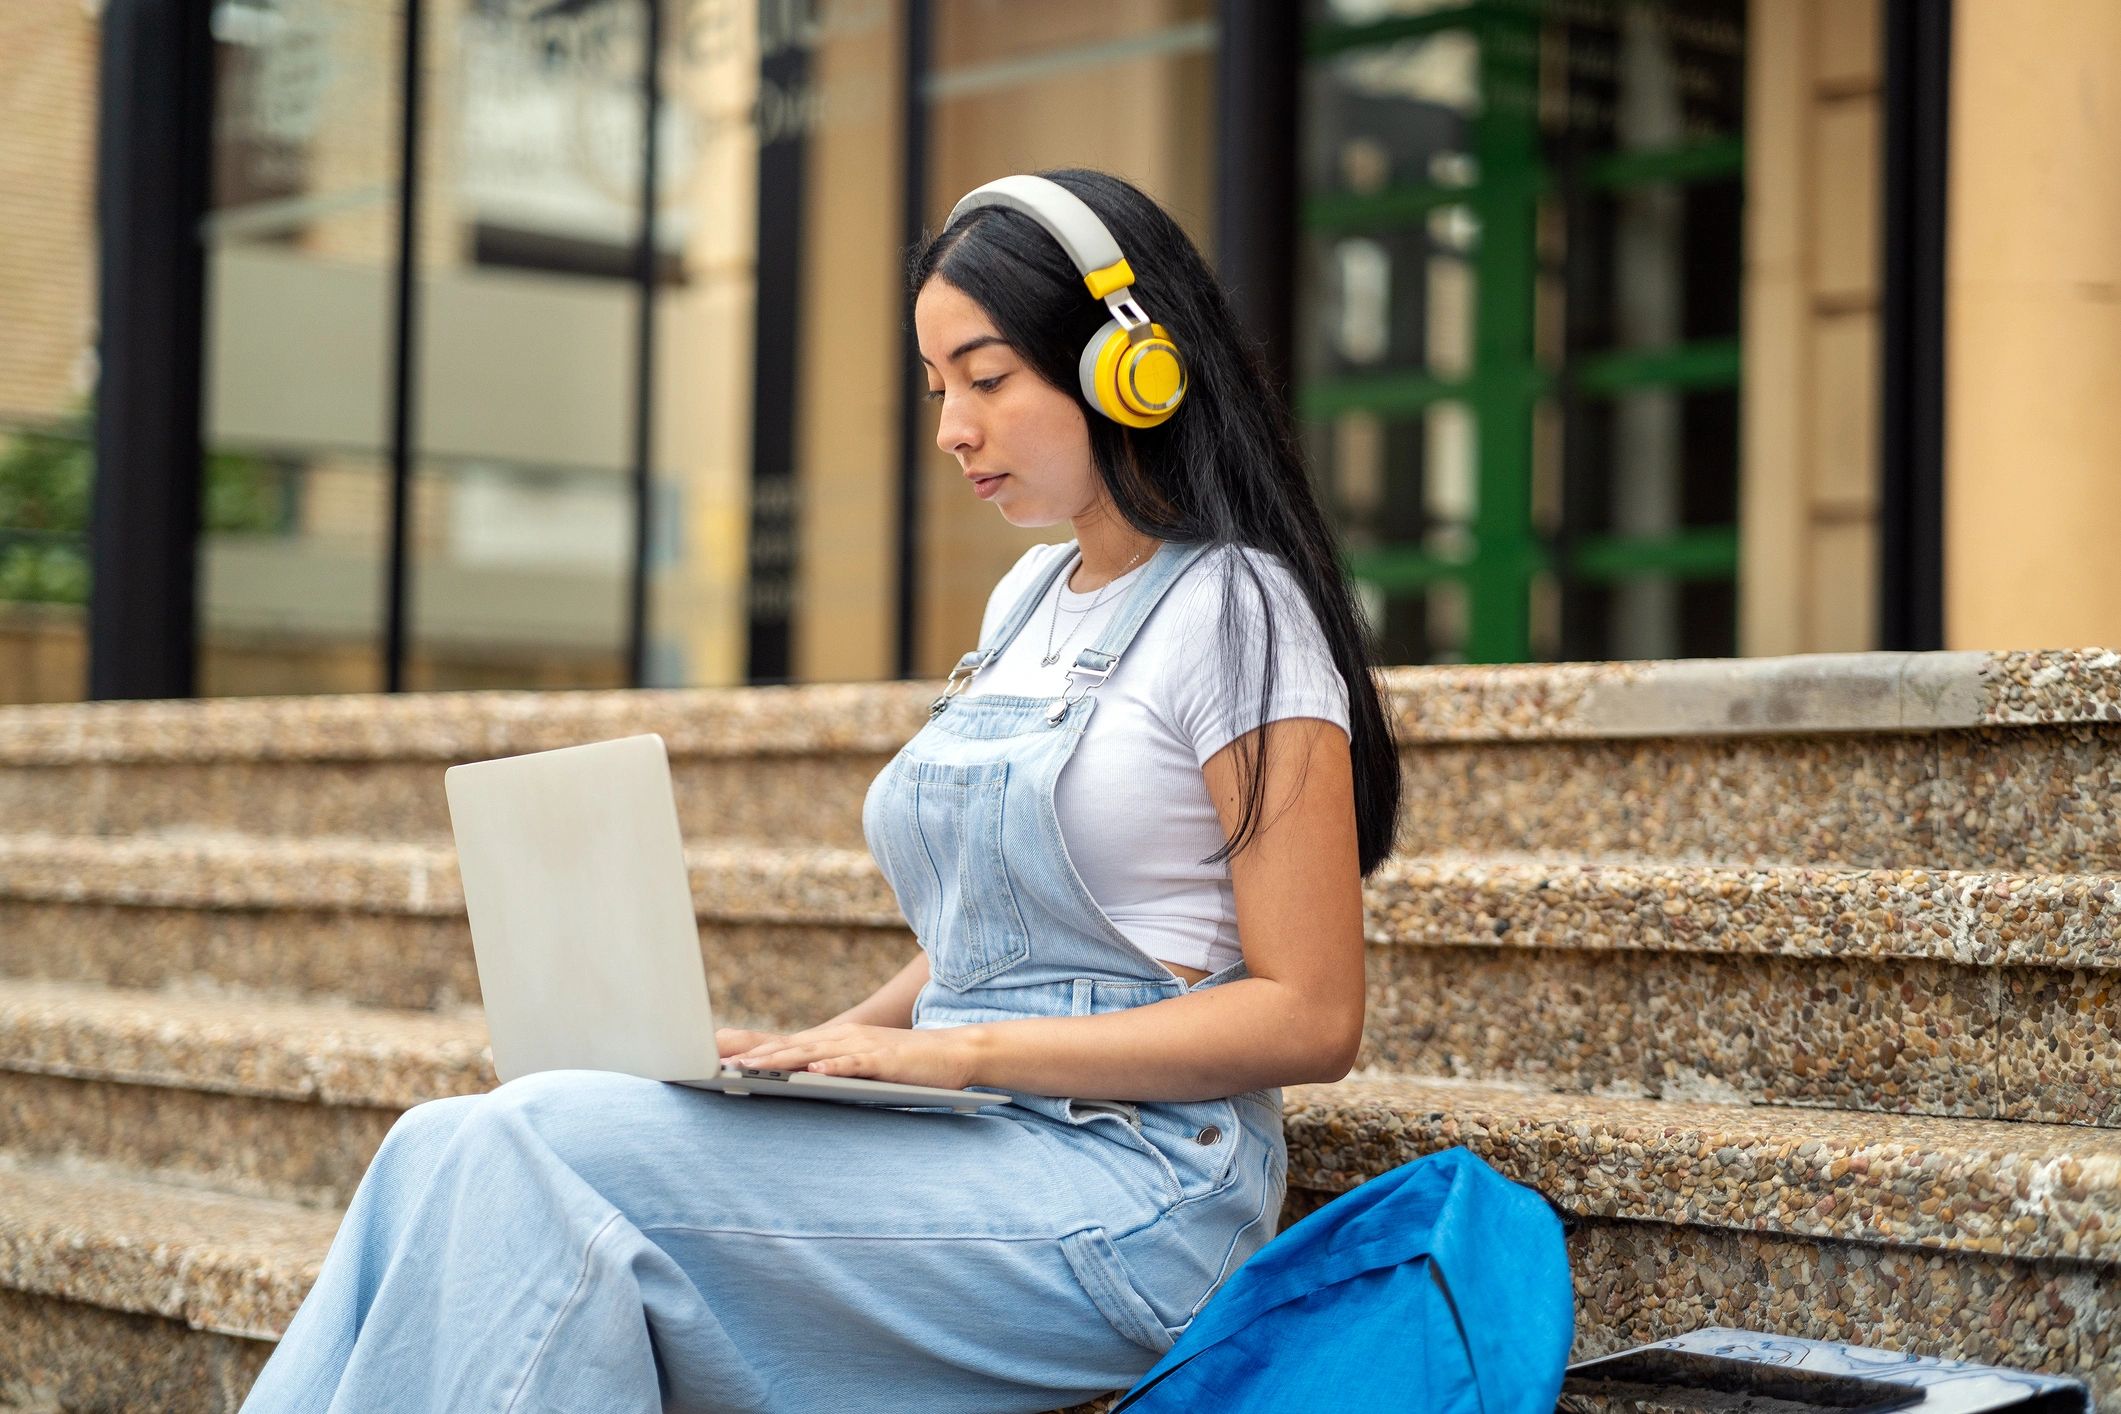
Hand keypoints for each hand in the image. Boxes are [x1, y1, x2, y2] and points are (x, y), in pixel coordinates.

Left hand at [721, 1022, 980, 1090]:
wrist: (951, 1052)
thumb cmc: (903, 1064)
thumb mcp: (858, 1065)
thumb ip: (829, 1073)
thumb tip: (796, 1088)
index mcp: (833, 1040)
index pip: (783, 1044)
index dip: (750, 1048)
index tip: (715, 1056)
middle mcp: (842, 1038)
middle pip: (789, 1047)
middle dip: (753, 1055)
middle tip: (718, 1063)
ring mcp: (862, 1047)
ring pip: (814, 1053)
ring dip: (781, 1061)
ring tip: (751, 1067)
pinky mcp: (883, 1060)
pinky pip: (854, 1064)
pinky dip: (833, 1067)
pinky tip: (814, 1072)